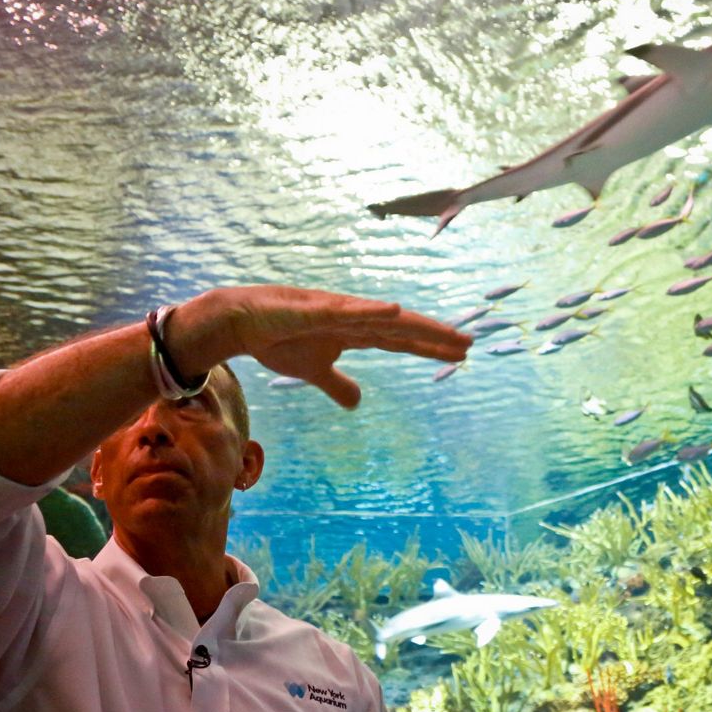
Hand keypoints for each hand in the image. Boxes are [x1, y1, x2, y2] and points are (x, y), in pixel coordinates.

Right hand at [222, 286, 470, 407]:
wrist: (242, 323)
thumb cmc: (279, 340)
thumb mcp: (314, 371)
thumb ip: (338, 384)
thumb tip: (358, 404)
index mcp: (356, 332)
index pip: (401, 340)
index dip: (430, 346)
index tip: (461, 353)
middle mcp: (354, 318)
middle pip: (402, 329)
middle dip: (435, 336)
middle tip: (469, 344)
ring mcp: (337, 311)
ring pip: (383, 318)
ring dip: (415, 324)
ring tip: (445, 331)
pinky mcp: (315, 308)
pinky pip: (346, 310)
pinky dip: (370, 310)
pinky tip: (394, 311)